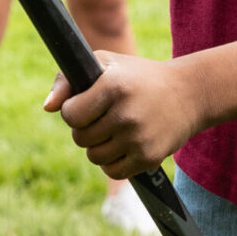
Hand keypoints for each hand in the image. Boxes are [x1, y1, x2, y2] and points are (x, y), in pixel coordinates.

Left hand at [42, 51, 207, 180]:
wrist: (189, 93)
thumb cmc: (138, 77)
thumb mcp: (105, 64)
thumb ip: (68, 80)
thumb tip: (47, 107)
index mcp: (113, 86)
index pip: (71, 115)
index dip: (74, 110)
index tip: (86, 104)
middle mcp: (126, 114)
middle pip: (81, 138)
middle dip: (86, 129)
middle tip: (104, 116)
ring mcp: (138, 138)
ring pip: (94, 157)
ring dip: (98, 146)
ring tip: (114, 129)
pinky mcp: (149, 158)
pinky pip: (113, 171)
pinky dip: (113, 162)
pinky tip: (124, 144)